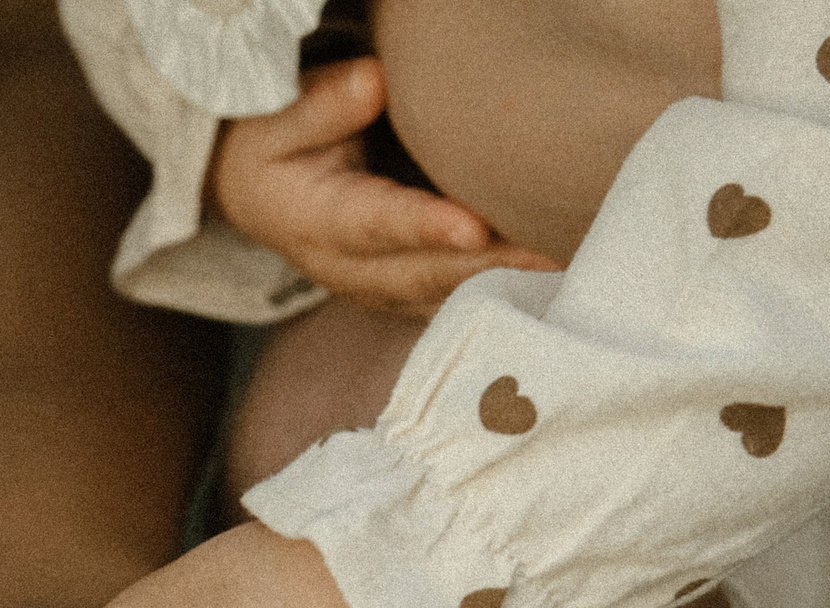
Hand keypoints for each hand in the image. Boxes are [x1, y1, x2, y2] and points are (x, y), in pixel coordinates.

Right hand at [212, 57, 559, 319]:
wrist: (258, 196)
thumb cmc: (271, 149)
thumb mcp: (272, 120)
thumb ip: (321, 104)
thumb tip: (373, 82)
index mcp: (316, 223)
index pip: (375, 225)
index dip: (424, 228)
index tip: (472, 227)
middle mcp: (349, 270)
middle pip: (425, 274)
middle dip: (489, 269)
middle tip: (555, 255)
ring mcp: (380, 291)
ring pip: (447, 298)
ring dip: (506, 289)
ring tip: (571, 273)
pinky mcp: (407, 295)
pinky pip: (458, 303)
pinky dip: (504, 297)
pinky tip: (555, 284)